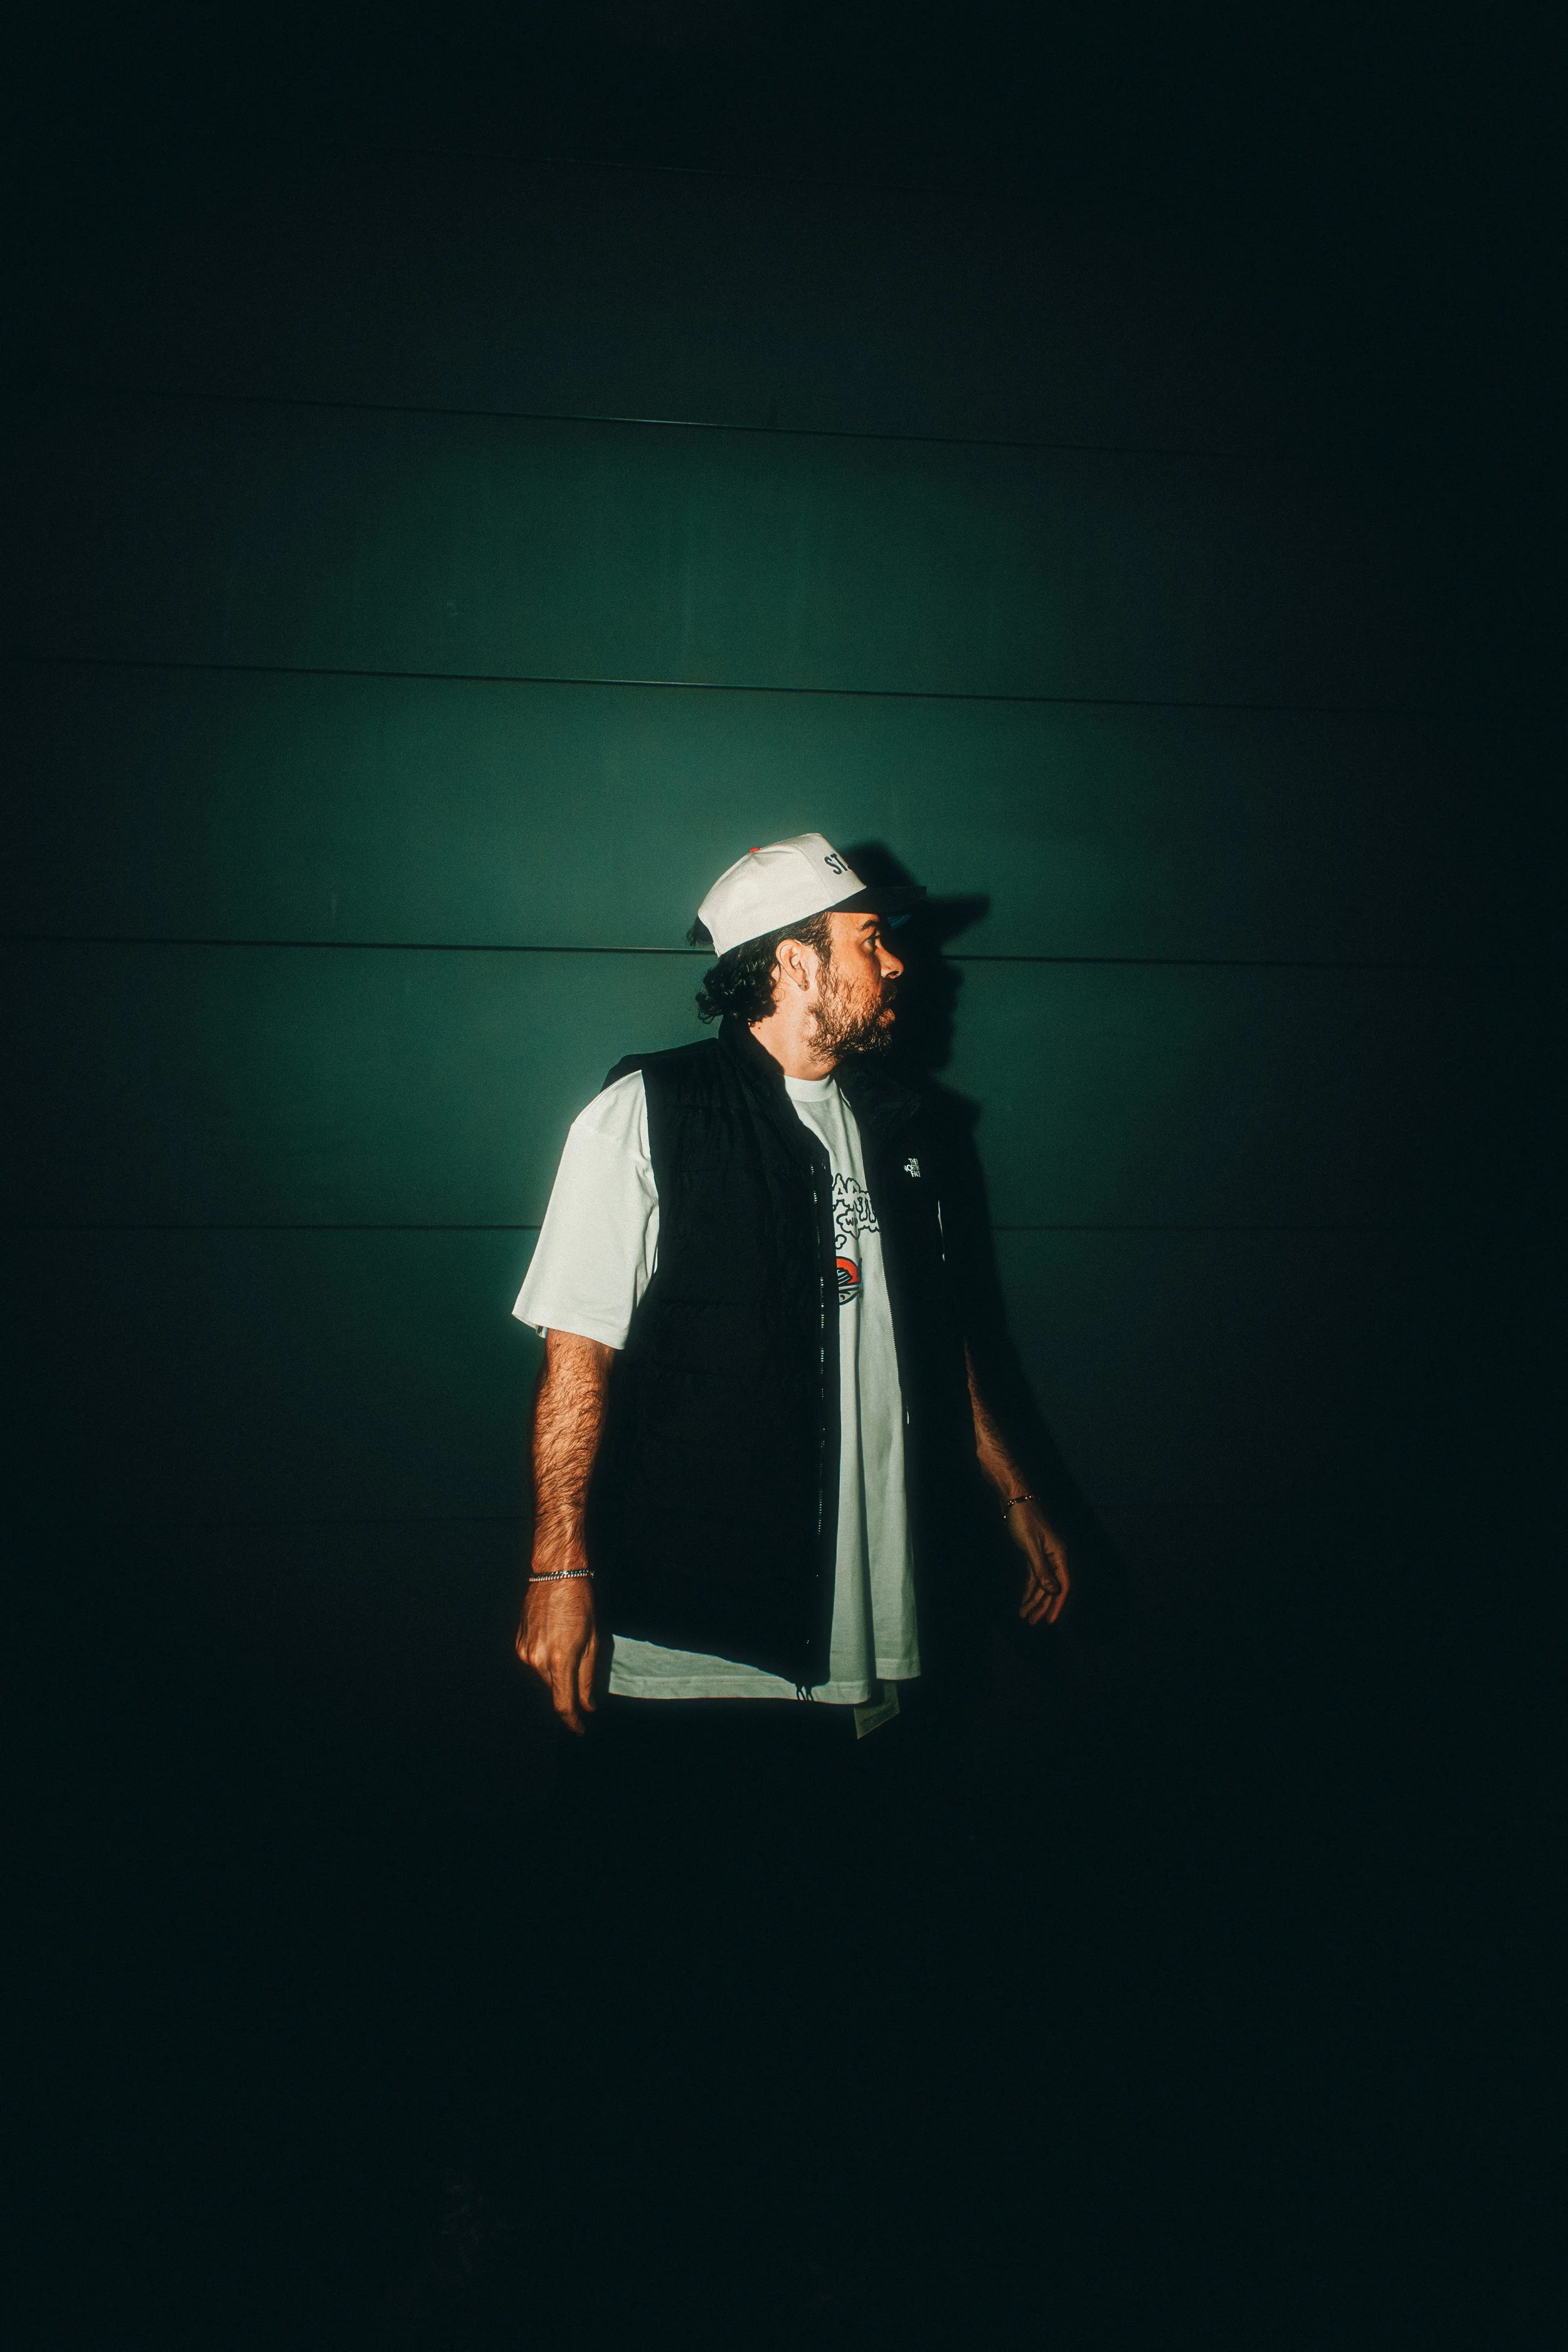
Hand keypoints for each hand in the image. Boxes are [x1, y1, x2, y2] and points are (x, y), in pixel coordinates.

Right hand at [516, 1571, 598, 1733]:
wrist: (556, 1574)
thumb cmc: (581, 1603)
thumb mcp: (593, 1641)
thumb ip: (588, 1678)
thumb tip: (588, 1705)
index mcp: (560, 1660)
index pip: (563, 1705)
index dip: (572, 1721)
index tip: (580, 1729)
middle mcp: (537, 1660)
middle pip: (554, 1692)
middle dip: (568, 1695)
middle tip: (583, 1688)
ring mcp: (525, 1652)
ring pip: (544, 1679)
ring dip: (558, 1676)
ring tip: (570, 1651)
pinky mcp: (518, 1643)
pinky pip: (534, 1664)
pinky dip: (546, 1663)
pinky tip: (556, 1643)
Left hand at [1004, 1499, 1070, 1626]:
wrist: (1013, 1498)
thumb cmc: (1023, 1519)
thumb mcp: (1031, 1545)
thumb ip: (1042, 1569)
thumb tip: (1054, 1591)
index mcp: (1059, 1555)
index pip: (1062, 1585)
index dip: (1057, 1604)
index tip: (1050, 1621)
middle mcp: (1055, 1557)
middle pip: (1051, 1587)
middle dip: (1042, 1606)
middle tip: (1032, 1622)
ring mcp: (1044, 1555)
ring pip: (1041, 1583)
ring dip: (1033, 1600)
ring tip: (1025, 1616)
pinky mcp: (1033, 1553)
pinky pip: (1033, 1576)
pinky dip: (1028, 1589)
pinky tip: (1023, 1601)